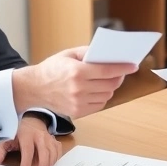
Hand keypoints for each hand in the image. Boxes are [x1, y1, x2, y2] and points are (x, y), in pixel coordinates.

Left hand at [0, 115, 62, 165]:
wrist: (32, 120)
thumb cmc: (19, 132)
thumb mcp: (7, 138)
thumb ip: (1, 149)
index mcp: (27, 135)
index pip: (28, 151)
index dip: (26, 163)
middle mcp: (40, 136)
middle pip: (44, 154)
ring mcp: (49, 138)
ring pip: (53, 154)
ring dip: (48, 164)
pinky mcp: (55, 140)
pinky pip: (58, 152)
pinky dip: (55, 160)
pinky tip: (49, 163)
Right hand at [12, 46, 137, 118]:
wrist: (33, 88)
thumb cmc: (51, 69)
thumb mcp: (68, 54)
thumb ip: (88, 53)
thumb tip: (108, 55)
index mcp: (77, 72)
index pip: (107, 70)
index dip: (123, 68)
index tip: (133, 65)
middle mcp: (78, 89)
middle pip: (110, 84)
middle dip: (118, 77)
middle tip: (120, 72)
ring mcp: (78, 102)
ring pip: (107, 96)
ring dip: (110, 88)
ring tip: (107, 81)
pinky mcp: (77, 112)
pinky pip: (99, 105)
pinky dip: (102, 97)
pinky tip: (97, 90)